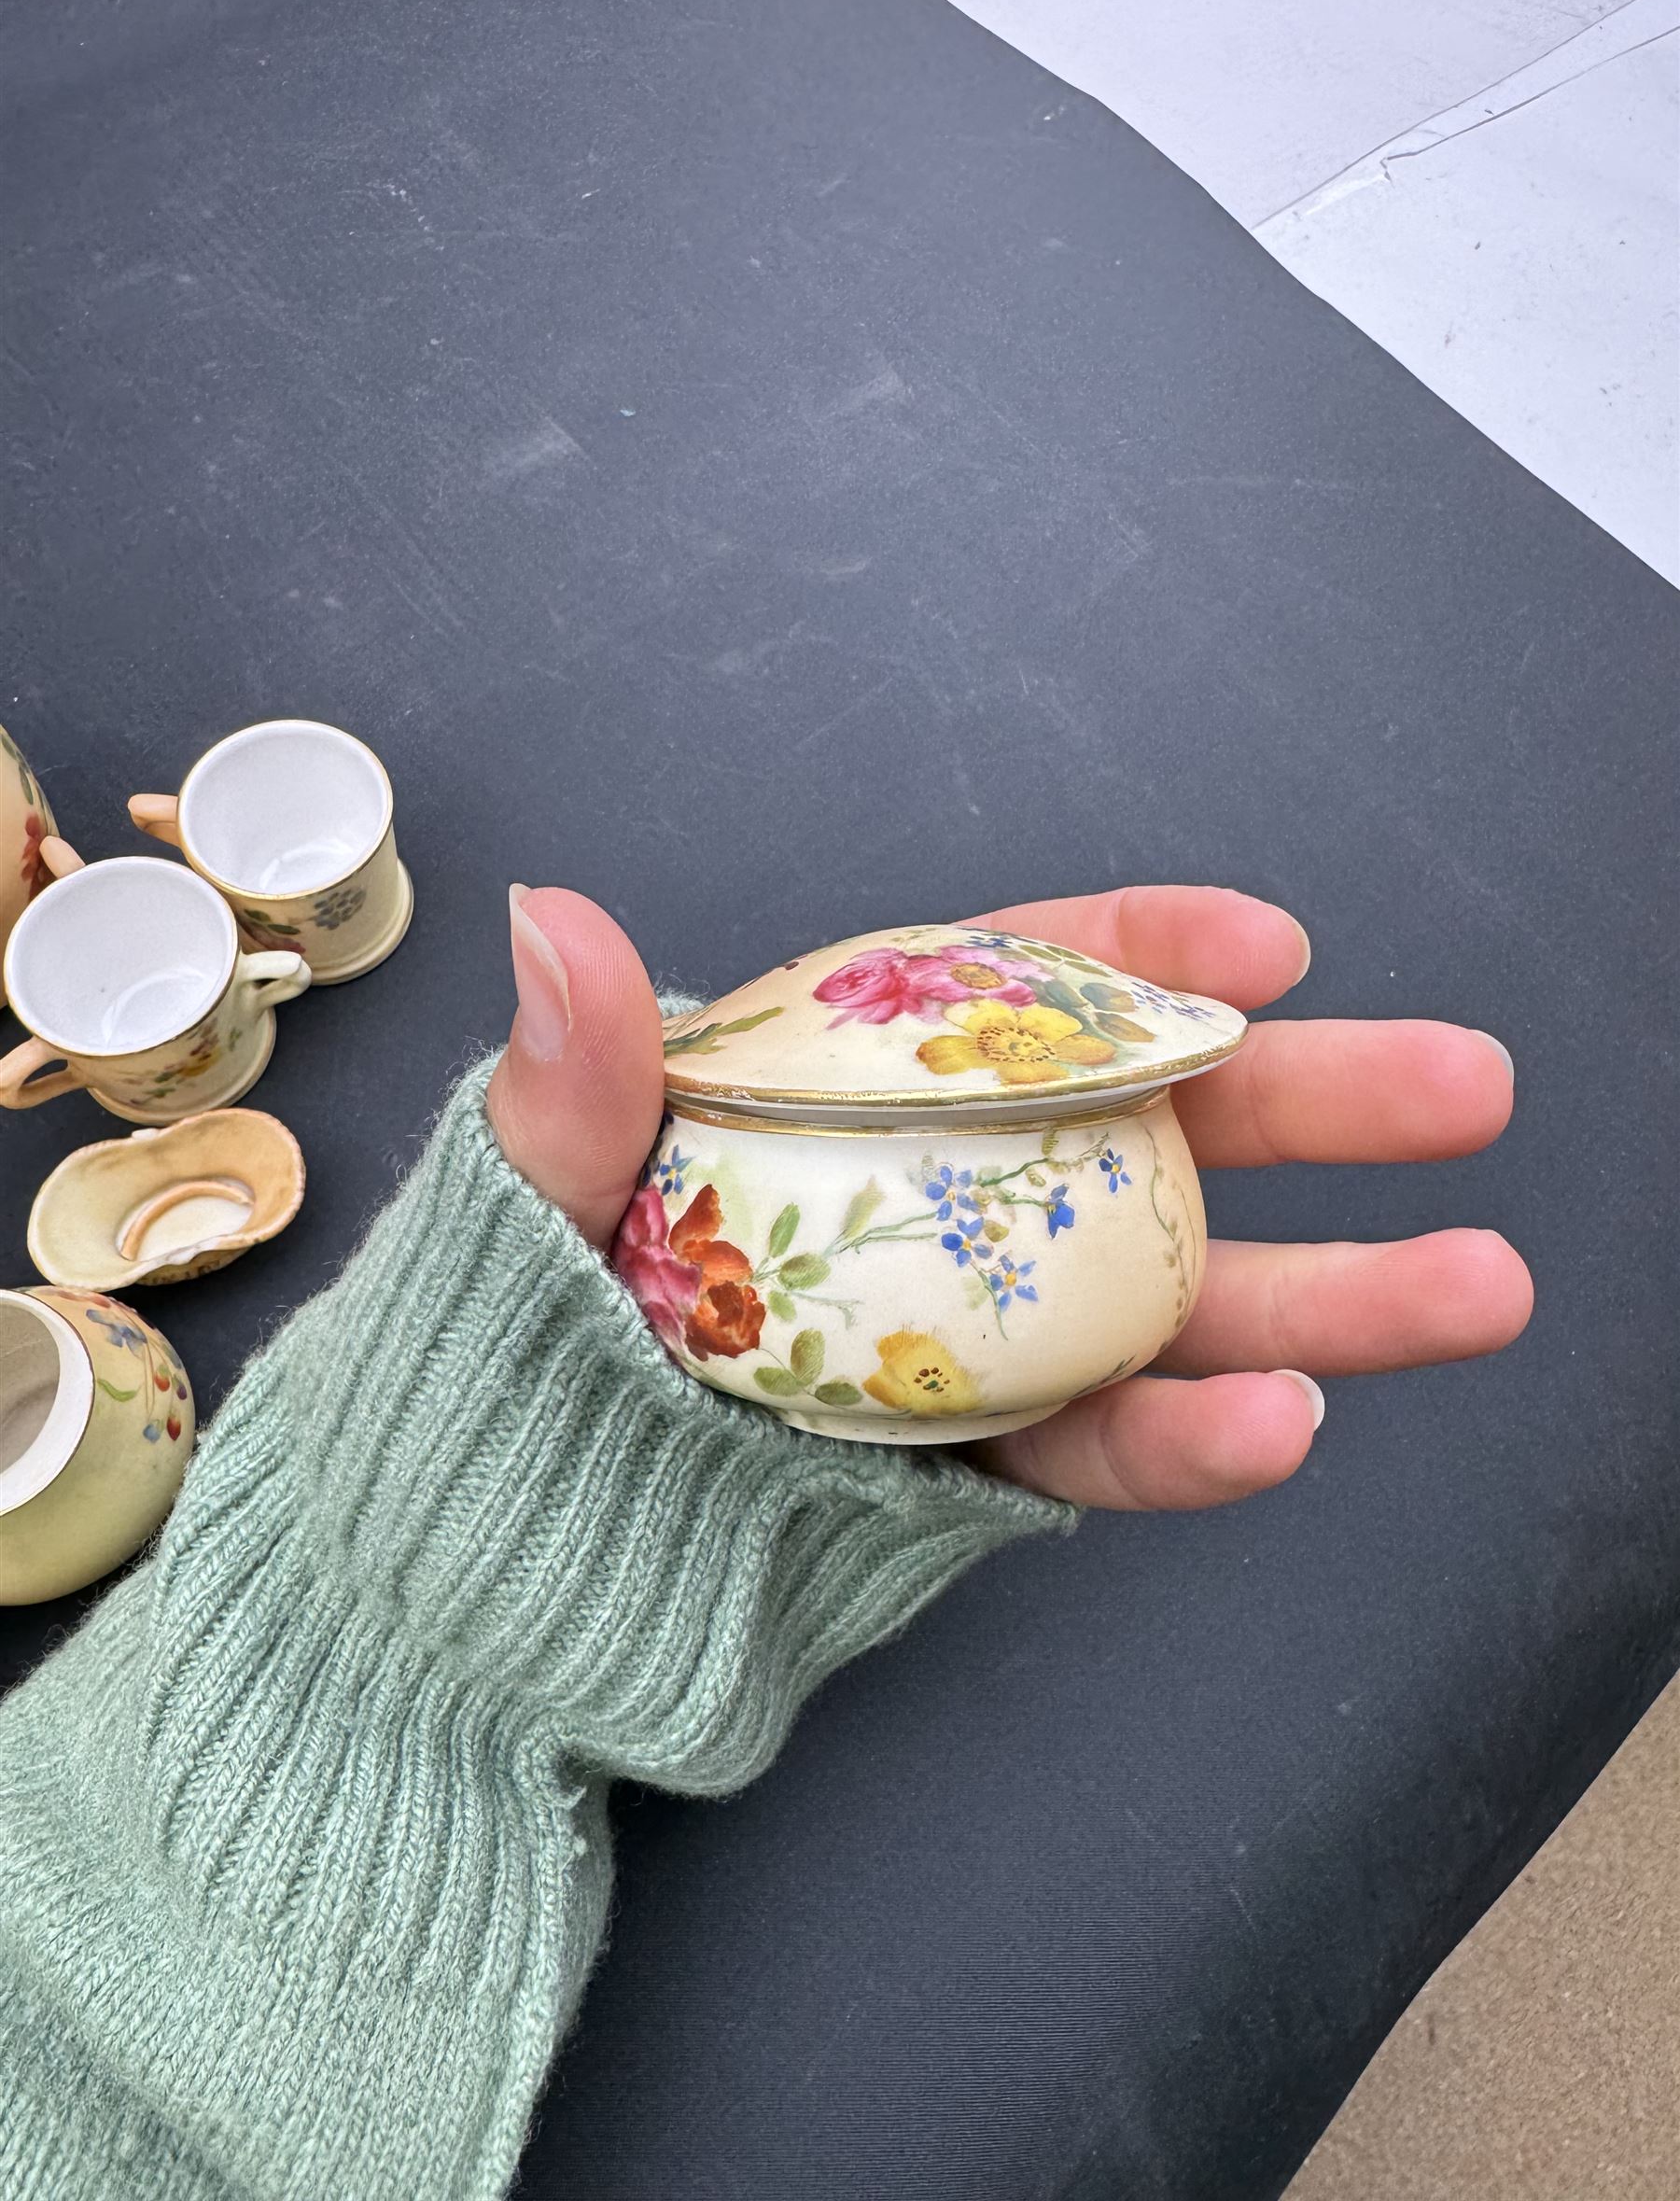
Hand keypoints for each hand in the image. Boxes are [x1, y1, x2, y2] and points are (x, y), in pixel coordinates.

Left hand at [486, 884, 1530, 1510]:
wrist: (500, 1534)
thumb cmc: (518, 1330)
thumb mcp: (535, 1193)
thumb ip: (579, 1083)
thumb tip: (561, 925)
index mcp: (861, 1092)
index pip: (1023, 995)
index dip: (1152, 960)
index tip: (1266, 945)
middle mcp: (950, 1198)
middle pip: (1157, 1134)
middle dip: (1318, 1106)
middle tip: (1467, 1084)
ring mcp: (979, 1333)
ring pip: (1179, 1301)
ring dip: (1335, 1298)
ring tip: (1477, 1284)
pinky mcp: (978, 1464)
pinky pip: (1099, 1446)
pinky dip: (1187, 1442)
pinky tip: (1280, 1423)